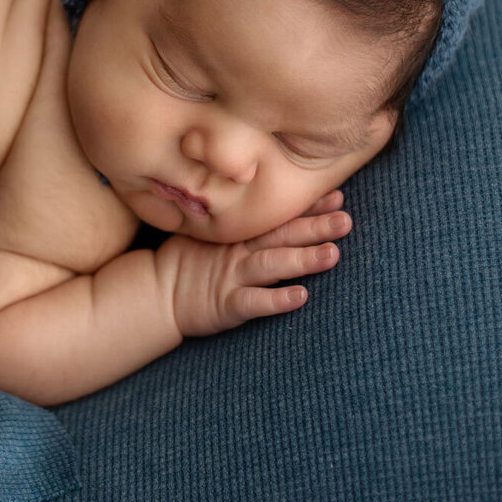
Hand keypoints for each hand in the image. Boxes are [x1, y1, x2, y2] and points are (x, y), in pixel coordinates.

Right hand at [163, 189, 350, 338]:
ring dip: (302, 259)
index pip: (278, 217)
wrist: (156, 292)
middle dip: (314, 227)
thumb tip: (268, 199)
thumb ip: (239, 220)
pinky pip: (253, 302)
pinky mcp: (225, 304)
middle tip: (345, 220)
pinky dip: (276, 300)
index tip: (338, 196)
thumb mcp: (211, 232)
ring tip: (332, 254)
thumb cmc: (189, 261)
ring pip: (272, 265)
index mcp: (240, 234)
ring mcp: (232, 277)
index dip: (308, 208)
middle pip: (281, 236)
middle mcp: (239, 251)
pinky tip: (300, 297)